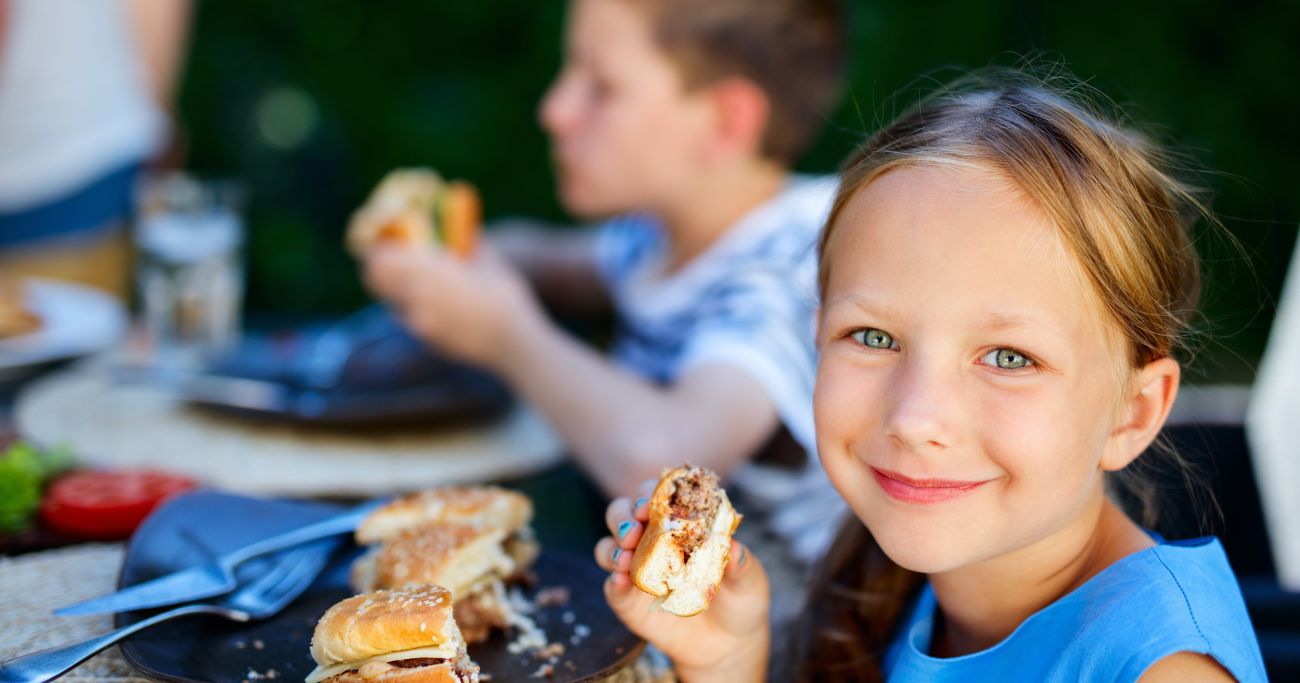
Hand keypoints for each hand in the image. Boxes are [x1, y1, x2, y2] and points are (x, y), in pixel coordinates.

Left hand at [360, 243, 542, 369]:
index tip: (387, 244)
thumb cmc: (504, 296)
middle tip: (392, 261)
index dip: (379, 249)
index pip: (381, 258)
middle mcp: (417, 297)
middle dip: (380, 269)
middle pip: (375, 279)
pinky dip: (417, 310)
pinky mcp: (428, 340)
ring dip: (398, 290)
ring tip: (419, 284)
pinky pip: (412, 320)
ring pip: (392, 301)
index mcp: (430, 271)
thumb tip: (464, 230)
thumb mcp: (489, 261)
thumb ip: (470, 244)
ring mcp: (419, 322)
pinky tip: (440, 308)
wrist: (512, 342)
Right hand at [595, 482, 770, 682]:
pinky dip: (613, 581)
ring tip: (626, 558)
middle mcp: (652, 540)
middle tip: (634, 530)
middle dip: (623, 516)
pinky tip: (621, 580)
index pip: (658, 497)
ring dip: (612, 547)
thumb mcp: (748, 580)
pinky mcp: (628, 600)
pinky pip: (612, 586)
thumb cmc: (740, 599)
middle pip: (622, 514)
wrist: (728, 644)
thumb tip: (731, 543)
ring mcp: (637, 569)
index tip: (652, 503)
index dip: (651, 493)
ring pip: (608, 546)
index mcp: (680, 524)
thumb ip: (740, 562)